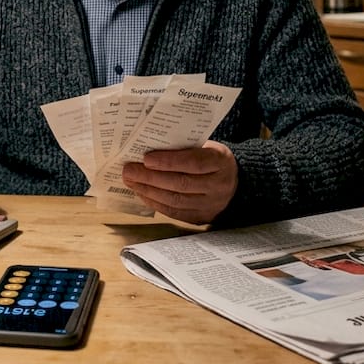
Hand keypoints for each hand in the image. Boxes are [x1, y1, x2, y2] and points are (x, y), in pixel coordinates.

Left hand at [121, 140, 237, 224]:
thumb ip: (185, 147)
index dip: (169, 161)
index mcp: (221, 161)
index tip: (146, 158)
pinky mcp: (201, 217)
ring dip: (148, 191)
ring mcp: (211, 204)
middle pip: (181, 183)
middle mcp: (219, 185)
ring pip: (175, 200)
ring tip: (131, 181)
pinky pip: (174, 212)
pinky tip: (142, 193)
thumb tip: (150, 146)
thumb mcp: (207, 146)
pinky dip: (155, 203)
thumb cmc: (212, 159)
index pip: (194, 162)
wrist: (234, 183)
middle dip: (150, 177)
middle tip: (129, 170)